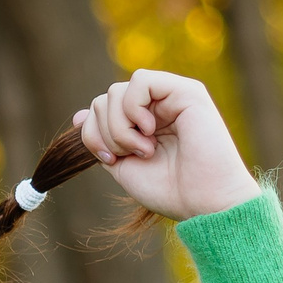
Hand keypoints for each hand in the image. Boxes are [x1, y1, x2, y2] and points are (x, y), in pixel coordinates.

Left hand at [72, 70, 258, 220]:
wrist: (204, 202)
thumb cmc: (170, 190)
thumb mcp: (123, 166)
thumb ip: (102, 140)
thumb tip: (78, 116)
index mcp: (142, 123)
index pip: (100, 110)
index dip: (92, 133)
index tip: (109, 159)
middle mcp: (157, 107)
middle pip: (104, 99)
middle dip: (105, 132)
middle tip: (128, 155)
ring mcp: (172, 96)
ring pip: (117, 90)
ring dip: (119, 126)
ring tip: (144, 149)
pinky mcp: (186, 91)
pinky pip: (140, 81)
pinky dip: (134, 108)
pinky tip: (149, 131)